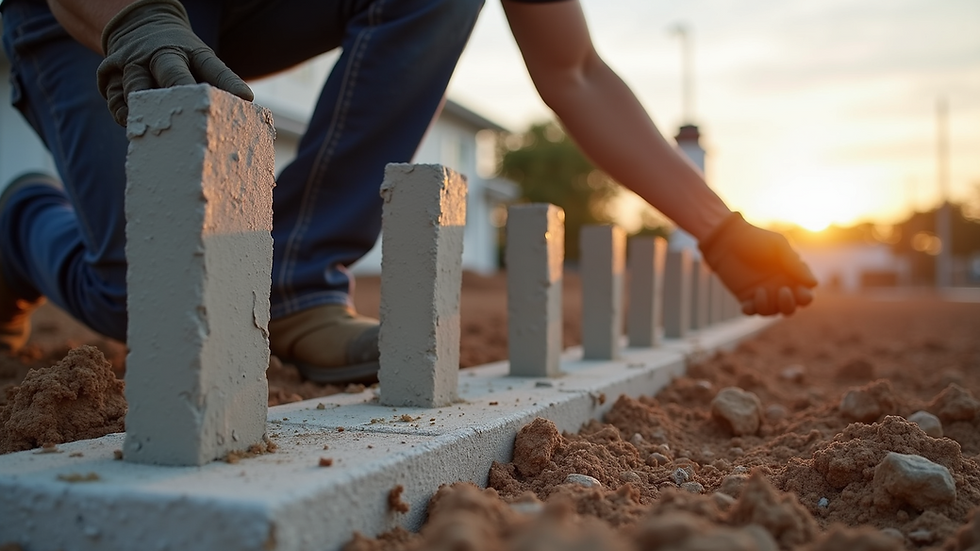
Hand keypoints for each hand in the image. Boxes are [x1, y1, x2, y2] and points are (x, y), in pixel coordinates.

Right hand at [96, 0, 252, 125]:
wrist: (139, 26)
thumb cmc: (179, 54)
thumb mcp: (201, 59)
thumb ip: (221, 80)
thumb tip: (245, 103)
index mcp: (186, 52)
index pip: (211, 67)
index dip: (227, 84)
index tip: (244, 98)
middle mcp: (157, 56)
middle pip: (170, 74)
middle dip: (182, 96)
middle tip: (193, 118)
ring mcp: (130, 65)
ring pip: (136, 91)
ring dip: (148, 113)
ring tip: (160, 133)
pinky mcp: (108, 77)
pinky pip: (115, 102)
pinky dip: (126, 117)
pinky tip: (136, 130)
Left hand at [698, 212, 816, 315]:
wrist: (726, 238)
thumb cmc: (755, 238)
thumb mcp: (779, 247)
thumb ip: (795, 264)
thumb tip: (814, 284)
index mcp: (790, 275)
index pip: (804, 294)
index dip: (805, 297)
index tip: (798, 289)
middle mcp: (778, 286)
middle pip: (790, 308)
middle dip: (789, 305)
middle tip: (782, 291)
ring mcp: (761, 292)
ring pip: (772, 312)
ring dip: (769, 306)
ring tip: (760, 291)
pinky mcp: (744, 296)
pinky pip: (752, 311)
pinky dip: (752, 310)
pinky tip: (748, 302)